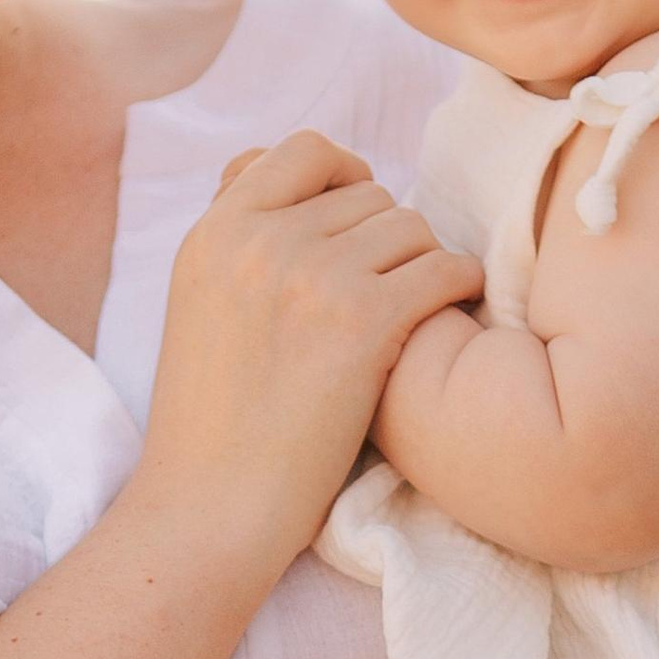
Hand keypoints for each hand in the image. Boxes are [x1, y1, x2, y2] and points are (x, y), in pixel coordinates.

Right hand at [137, 132, 480, 566]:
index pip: (303, 151)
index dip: (344, 176)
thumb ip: (242, 239)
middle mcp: (260, 239)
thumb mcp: (199, 305)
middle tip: (386, 294)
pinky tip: (450, 320)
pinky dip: (460, 289)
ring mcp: (312, 275)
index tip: (357, 221)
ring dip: (422, 266)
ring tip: (410, 315)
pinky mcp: (362, 321)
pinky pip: (444, 268)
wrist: (212, 506)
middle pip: (368, 193)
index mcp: (214, 232)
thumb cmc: (213, 424)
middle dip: (386, 238)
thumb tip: (310, 187)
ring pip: (410, 226)